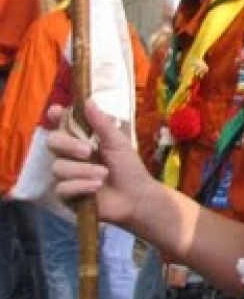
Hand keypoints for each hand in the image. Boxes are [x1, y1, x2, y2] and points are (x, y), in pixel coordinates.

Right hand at [46, 98, 157, 226]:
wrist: (135, 197)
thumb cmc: (129, 167)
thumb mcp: (118, 143)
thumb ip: (102, 124)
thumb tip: (88, 101)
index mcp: (83, 139)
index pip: (62, 124)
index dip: (56, 116)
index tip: (56, 111)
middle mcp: (71, 154)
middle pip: (52, 142)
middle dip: (69, 145)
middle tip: (88, 151)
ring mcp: (66, 174)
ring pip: (58, 167)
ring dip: (83, 171)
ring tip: (104, 175)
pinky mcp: (66, 194)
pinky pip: (62, 187)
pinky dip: (80, 186)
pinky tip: (96, 188)